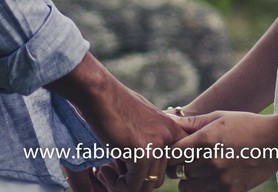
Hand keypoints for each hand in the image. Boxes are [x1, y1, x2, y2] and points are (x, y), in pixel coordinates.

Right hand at [48, 55, 185, 191]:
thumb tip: (150, 162)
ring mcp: (157, 145)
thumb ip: (152, 135)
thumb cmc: (113, 103)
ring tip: (107, 173)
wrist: (99, 94)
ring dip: (125, 185)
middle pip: (158, 178)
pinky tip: (103, 172)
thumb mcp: (143, 117)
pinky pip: (133, 186)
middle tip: (114, 172)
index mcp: (172, 128)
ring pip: (147, 185)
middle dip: (136, 180)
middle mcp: (169, 137)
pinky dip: (117, 185)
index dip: (155, 171)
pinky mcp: (142, 154)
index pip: (177, 163)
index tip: (132, 168)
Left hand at [167, 111, 277, 191]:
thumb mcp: (219, 117)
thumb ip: (192, 122)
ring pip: (186, 187)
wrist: (277, 142)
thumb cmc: (246, 124)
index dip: (171, 151)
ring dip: (188, 179)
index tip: (175, 149)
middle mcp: (210, 162)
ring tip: (198, 168)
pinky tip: (211, 176)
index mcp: (205, 140)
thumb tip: (169, 123)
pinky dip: (203, 187)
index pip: (172, 154)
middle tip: (185, 159)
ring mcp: (220, 179)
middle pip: (177, 171)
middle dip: (178, 165)